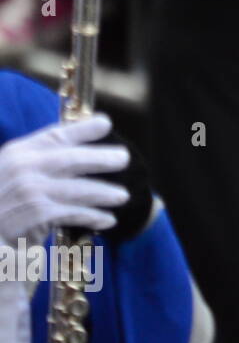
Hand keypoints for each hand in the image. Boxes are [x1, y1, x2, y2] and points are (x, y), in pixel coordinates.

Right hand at [0, 114, 128, 244]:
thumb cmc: (1, 202)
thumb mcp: (11, 172)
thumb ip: (39, 162)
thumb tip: (81, 154)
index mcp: (19, 152)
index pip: (55, 134)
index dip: (84, 128)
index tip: (105, 123)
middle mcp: (23, 167)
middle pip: (73, 159)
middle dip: (103, 159)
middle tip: (123, 159)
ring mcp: (30, 190)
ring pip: (79, 188)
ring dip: (105, 192)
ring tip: (122, 196)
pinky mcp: (37, 214)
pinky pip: (75, 212)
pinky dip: (94, 216)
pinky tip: (107, 219)